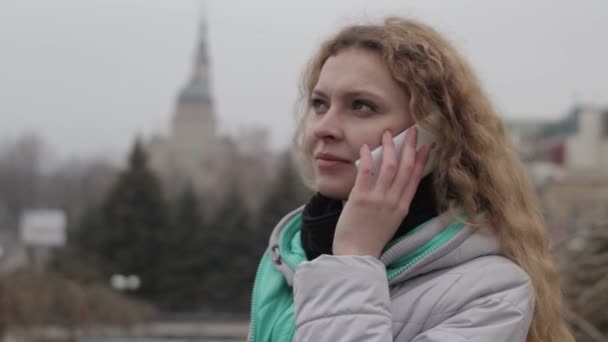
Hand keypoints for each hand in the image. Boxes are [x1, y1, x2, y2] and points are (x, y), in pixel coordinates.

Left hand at [333, 127, 431, 257]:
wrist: (356, 255)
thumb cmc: (370, 240)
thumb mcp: (390, 222)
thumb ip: (393, 204)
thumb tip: (391, 186)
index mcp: (402, 207)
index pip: (415, 178)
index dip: (421, 160)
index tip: (426, 146)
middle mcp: (393, 201)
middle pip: (405, 168)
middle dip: (410, 147)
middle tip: (412, 131)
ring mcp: (378, 199)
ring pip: (388, 167)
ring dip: (389, 148)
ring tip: (387, 134)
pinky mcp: (360, 198)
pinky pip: (366, 173)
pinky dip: (366, 158)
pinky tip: (365, 147)